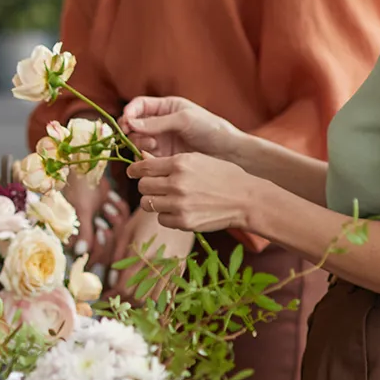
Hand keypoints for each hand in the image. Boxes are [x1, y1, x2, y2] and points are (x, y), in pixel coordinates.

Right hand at [63, 175, 123, 267]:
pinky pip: (124, 218)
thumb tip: (80, 253)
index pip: (92, 258)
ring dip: (115, 217)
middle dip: (110, 230)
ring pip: (118, 233)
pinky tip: (110, 196)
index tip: (100, 231)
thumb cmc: (77, 185)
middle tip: (104, 212)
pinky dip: (120, 207)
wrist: (83, 163)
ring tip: (106, 202)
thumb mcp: (81, 208)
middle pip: (108, 248)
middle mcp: (88, 235)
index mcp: (75, 238)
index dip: (100, 249)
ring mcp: (101, 224)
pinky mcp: (111, 214)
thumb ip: (83, 231)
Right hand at [120, 96, 239, 158]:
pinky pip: (145, 156)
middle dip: (131, 129)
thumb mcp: (184, 120)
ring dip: (139, 142)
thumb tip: (130, 123)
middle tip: (132, 134)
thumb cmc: (211, 129)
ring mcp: (161, 140)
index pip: (139, 105)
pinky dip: (144, 156)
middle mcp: (160, 123)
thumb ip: (157, 122)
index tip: (126, 121)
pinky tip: (155, 156)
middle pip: (133, 124)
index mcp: (166, 107)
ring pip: (137, 140)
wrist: (228, 152)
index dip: (129, 111)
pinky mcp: (163, 157)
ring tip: (153, 145)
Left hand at [127, 153, 264, 234]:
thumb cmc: (222, 176)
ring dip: (154, 202)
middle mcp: (177, 183)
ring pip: (146, 203)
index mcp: (180, 163)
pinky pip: (161, 219)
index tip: (133, 172)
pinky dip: (166, 216)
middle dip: (147, 186)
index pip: (143, 167)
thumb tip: (142, 158)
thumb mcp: (197, 159)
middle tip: (157, 187)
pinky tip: (180, 210)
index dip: (135, 170)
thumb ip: (169, 161)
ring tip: (167, 199)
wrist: (246, 200)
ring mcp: (179, 204)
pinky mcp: (184, 222)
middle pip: (142, 186)